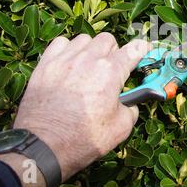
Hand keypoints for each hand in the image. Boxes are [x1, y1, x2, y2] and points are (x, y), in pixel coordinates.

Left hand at [13, 33, 150, 183]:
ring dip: (91, 49)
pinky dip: (68, 49)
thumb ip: (131, 109)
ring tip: (89, 66)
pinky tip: (69, 64)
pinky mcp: (46, 64)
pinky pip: (61, 43)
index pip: (134, 48)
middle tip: (112, 69)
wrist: (43, 147)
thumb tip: (129, 104)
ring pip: (85, 39)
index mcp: (110, 73)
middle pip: (108, 39)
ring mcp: (65, 59)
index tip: (143, 51)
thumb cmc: (81, 139)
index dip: (142, 49)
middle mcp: (88, 60)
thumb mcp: (120, 129)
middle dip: (115, 52)